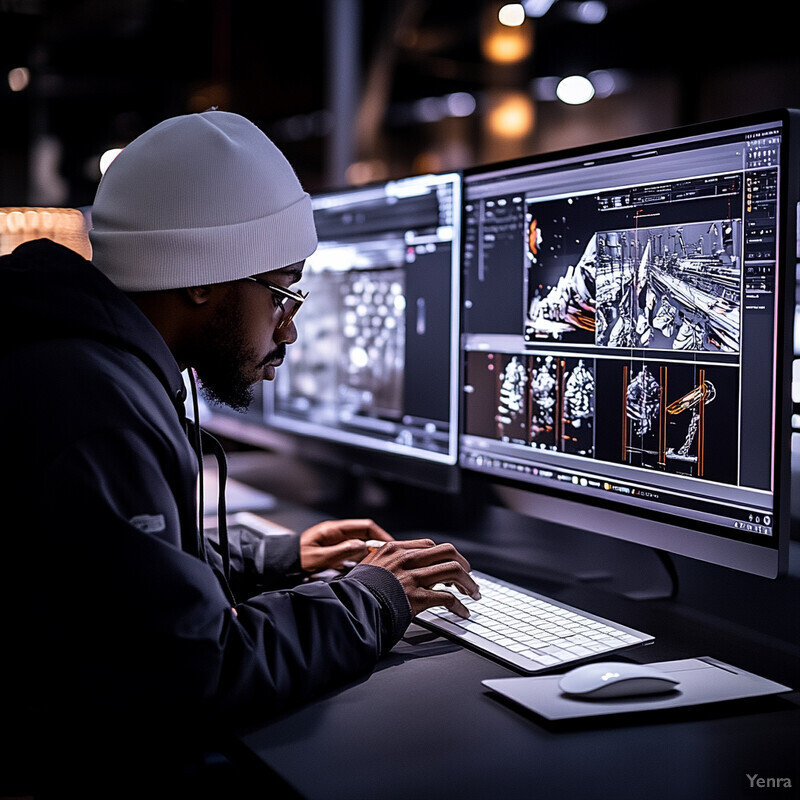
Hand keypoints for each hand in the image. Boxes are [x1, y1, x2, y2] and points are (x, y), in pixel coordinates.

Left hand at [299, 519, 393, 573]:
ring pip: (360, 546)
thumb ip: (341, 551)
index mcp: (334, 530)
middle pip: (365, 535)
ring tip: (377, 566)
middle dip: (377, 546)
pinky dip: (359, 561)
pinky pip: (352, 554)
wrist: (280, 564)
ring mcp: (336, 542)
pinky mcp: (333, 552)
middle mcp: (337, 534)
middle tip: (387, 559)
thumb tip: (362, 546)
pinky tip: (362, 570)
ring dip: (369, 555)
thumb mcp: (319, 558)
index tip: (391, 545)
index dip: (380, 535)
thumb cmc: (295, 560)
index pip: (365, 526)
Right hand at [361, 538, 479, 618]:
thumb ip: (387, 563)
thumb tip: (401, 568)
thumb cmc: (357, 592)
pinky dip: (460, 606)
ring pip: (453, 570)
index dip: (445, 555)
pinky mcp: (417, 598)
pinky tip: (462, 612)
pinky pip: (448, 598)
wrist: (349, 608)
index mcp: (395, 549)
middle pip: (447, 552)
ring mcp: (412, 578)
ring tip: (473, 593)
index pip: (429, 545)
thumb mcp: (369, 567)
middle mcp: (406, 559)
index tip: (452, 564)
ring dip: (468, 583)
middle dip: (463, 564)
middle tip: (468, 577)